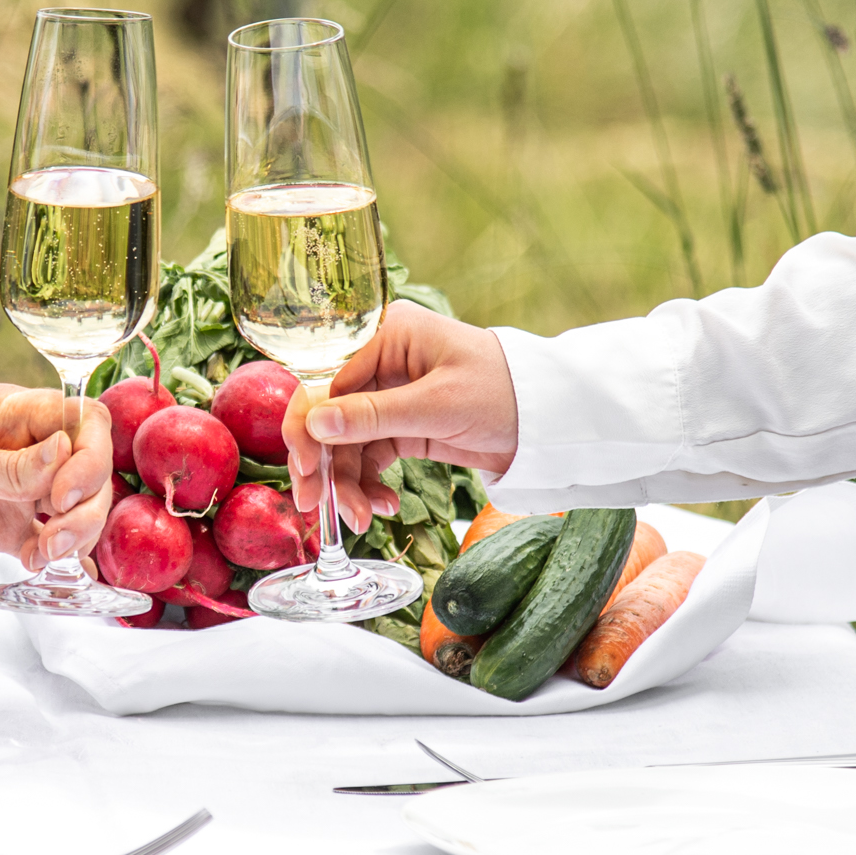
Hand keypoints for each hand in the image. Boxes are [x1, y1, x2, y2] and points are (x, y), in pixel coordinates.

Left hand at [0, 383, 116, 569]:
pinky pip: (38, 540)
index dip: (87, 458)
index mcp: (7, 414)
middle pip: (85, 472)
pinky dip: (50, 557)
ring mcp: (5, 488)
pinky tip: (41, 568)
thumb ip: (5, 469)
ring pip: (69, 510)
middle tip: (54, 537)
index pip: (80, 422)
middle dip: (84, 508)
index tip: (63, 494)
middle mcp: (15, 448)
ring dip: (71, 536)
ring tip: (44, 556)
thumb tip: (65, 453)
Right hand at [283, 301, 517, 529]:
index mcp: (385, 334)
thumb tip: (315, 424)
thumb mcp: (438, 405)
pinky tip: (383, 506)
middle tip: (314, 506)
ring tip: (362, 519)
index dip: (308, 427)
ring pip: (344, 443)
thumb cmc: (503, 392)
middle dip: (322, 463)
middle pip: (327, 414)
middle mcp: (379, 361)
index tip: (306, 470)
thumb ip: (374, 415)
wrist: (549, 421)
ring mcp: (388, 396)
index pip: (324, 379)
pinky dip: (368, 484)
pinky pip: (367, 457)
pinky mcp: (401, 427)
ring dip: (347, 483)